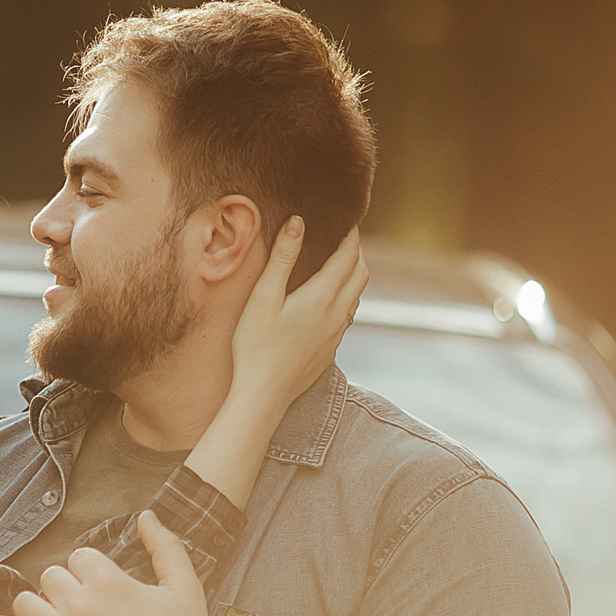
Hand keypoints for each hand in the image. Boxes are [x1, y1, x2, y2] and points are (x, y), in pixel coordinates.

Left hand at [0, 512, 214, 615]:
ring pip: (24, 603)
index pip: (78, 557)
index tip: (98, 585)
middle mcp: (81, 606)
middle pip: (50, 576)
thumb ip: (166, 547)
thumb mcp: (186, 588)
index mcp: (109, 582)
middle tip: (78, 604)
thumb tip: (146, 516)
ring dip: (36, 605)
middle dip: (63, 586)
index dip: (88, 569)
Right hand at [226, 219, 367, 416]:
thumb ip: (282, 258)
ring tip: (339, 264)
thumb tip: (298, 222)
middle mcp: (336, 314)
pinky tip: (328, 301)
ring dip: (353, 276)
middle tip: (345, 238)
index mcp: (321, 297)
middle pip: (360, 274)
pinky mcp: (330, 350)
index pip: (348, 257)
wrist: (263, 395)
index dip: (351, 236)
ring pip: (356, 296)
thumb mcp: (263, 296)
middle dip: (356, 253)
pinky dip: (345, 298)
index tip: (348, 220)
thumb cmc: (256, 346)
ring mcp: (336, 334)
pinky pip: (347, 316)